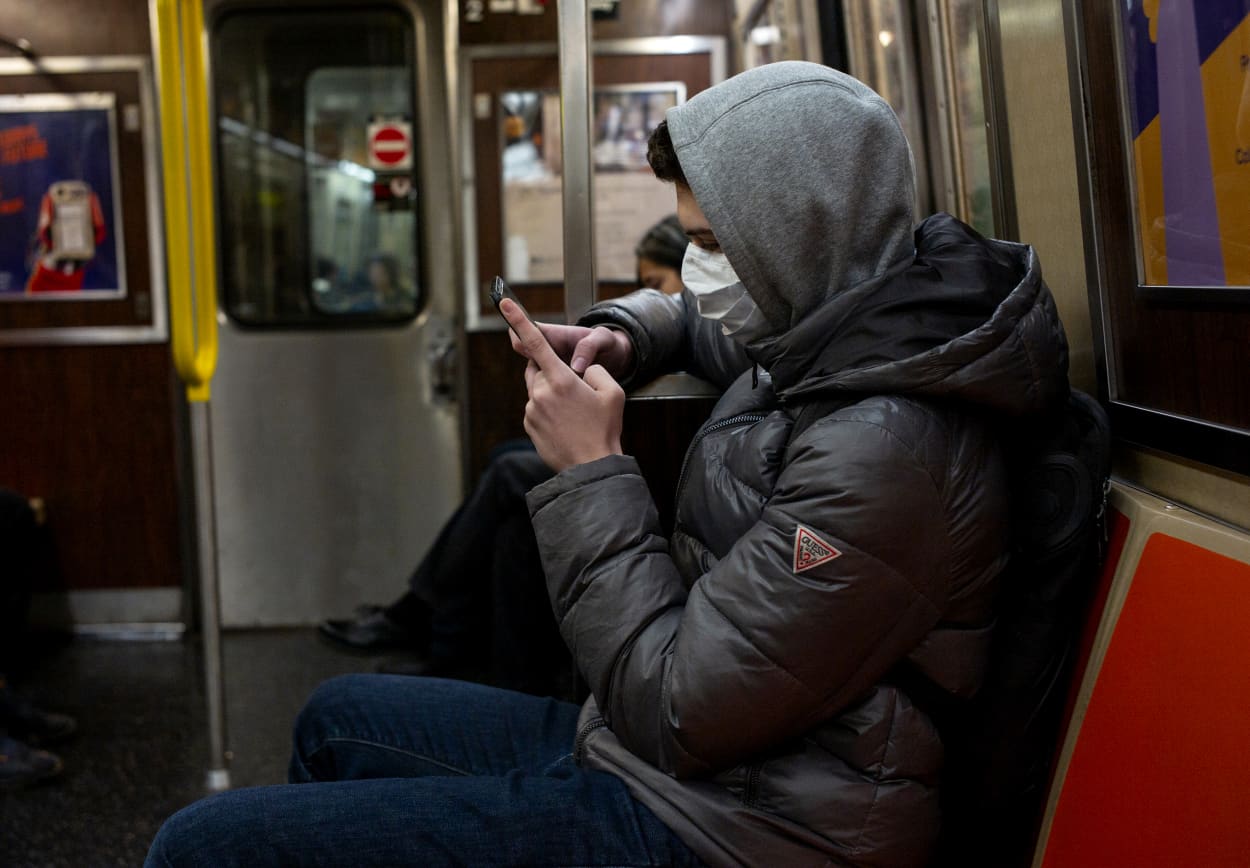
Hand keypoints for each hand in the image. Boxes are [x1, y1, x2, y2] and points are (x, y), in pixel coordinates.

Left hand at [501, 299, 624, 471]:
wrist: (591, 467)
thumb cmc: (604, 430)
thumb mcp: (612, 392)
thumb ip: (595, 371)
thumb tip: (582, 370)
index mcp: (561, 380)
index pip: (536, 343)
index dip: (519, 321)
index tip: (506, 305)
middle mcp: (541, 393)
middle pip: (538, 369)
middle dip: (552, 371)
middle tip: (574, 389)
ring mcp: (532, 411)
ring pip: (537, 390)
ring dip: (551, 393)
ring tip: (574, 413)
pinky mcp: (529, 426)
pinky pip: (536, 409)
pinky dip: (548, 411)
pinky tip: (566, 424)